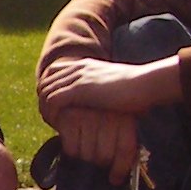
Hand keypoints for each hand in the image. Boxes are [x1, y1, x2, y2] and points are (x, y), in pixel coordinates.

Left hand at [37, 55, 181, 178]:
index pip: (54, 73)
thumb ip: (105, 91)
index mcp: (86, 64)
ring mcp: (78, 77)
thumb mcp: (116, 86)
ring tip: (53, 124)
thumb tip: (107, 104)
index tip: (56, 108)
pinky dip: (51, 113)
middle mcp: (78, 67)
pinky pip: (52, 100)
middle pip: (46, 81)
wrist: (146, 84)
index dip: (51, 90)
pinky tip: (58, 125)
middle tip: (51, 119)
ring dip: (45, 108)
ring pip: (45, 91)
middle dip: (44, 101)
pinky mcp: (79, 89)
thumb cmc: (139, 90)